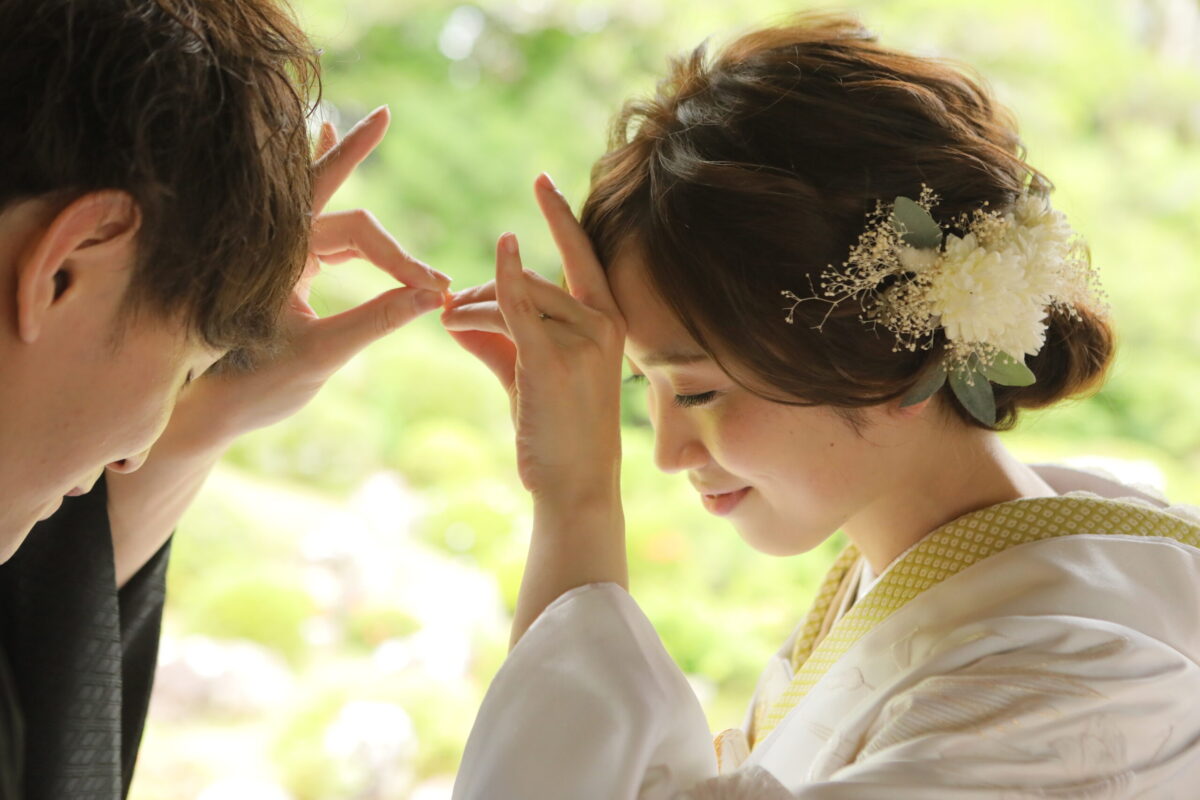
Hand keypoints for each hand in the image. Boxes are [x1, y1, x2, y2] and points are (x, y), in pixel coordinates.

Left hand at [198, 106, 450, 440]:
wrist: (202, 413)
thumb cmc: (253, 386)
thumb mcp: (322, 354)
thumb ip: (377, 320)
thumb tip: (431, 297)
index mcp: (278, 254)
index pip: (358, 231)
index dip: (402, 259)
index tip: (438, 291)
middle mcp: (270, 243)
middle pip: (334, 198)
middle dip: (359, 160)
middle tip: (386, 117)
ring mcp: (272, 254)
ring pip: (322, 207)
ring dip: (347, 179)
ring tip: (360, 126)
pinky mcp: (277, 269)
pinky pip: (308, 223)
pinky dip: (320, 193)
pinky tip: (320, 149)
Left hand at [441, 174, 625, 509]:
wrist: (575, 485)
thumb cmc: (558, 433)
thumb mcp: (530, 377)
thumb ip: (498, 341)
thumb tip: (456, 317)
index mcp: (608, 322)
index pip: (583, 257)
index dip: (562, 217)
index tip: (541, 182)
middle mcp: (604, 324)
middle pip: (535, 281)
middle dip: (487, 290)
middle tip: (449, 303)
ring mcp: (584, 340)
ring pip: (516, 299)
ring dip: (473, 308)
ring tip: (448, 322)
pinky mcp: (553, 359)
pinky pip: (518, 306)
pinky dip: (500, 281)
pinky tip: (491, 262)